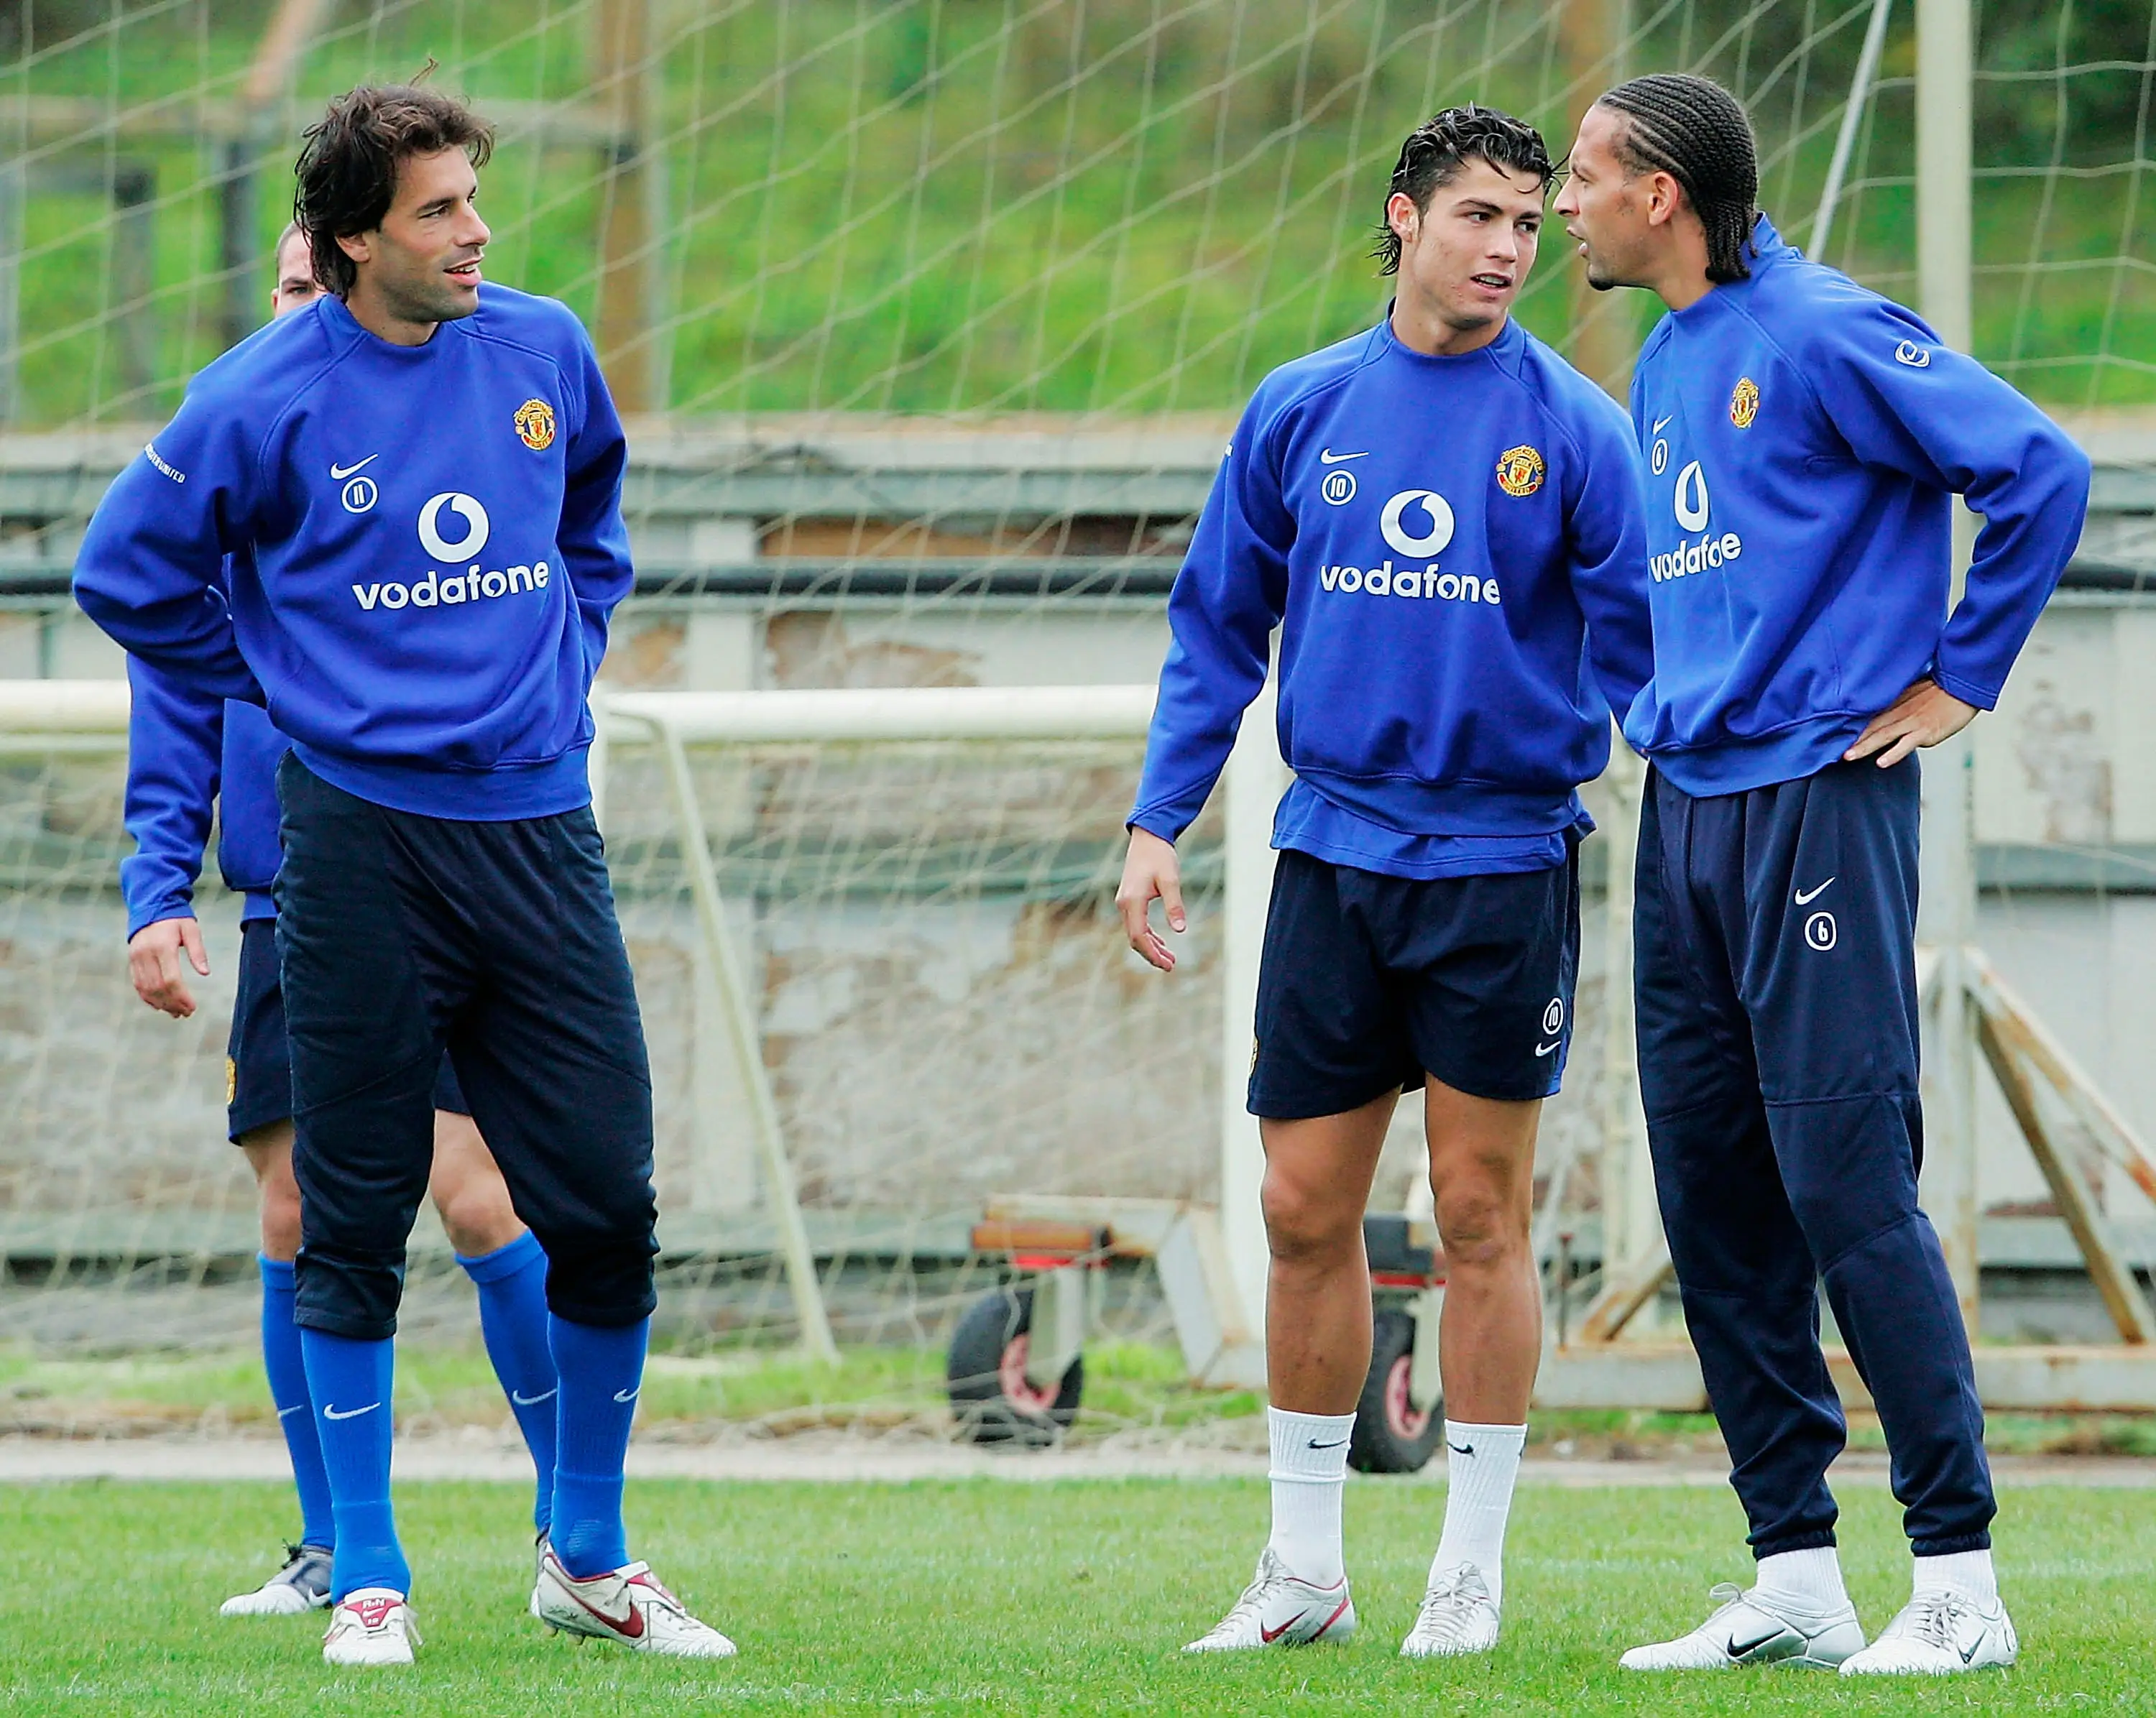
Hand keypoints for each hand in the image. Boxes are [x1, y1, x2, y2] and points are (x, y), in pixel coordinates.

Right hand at [128, 916, 207, 1017]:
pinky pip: (138, 985)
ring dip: (161, 1004)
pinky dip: (148, 998)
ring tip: (176, 1013)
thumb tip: (206, 973)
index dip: (182, 996)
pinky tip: (160, 1005)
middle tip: (186, 1013)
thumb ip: (198, 951)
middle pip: (157, 988)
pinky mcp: (131, 961)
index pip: (171, 979)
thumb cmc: (175, 919)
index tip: (193, 1007)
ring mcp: (135, 959)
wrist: (150, 906)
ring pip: (145, 989)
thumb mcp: (191, 929)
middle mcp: (145, 954)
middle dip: (172, 1004)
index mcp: (162, 947)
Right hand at [1115, 827, 1184, 972]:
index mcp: (1132, 901)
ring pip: (1135, 933)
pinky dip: (1148, 935)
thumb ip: (1175, 905)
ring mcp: (1125, 902)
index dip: (1152, 953)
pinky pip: (1136, 924)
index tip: (1167, 965)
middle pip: (1135, 938)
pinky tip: (1161, 941)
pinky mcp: (1129, 899)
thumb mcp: (1171, 880)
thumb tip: (1180, 930)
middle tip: (1171, 966)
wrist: (1148, 838)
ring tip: (1169, 958)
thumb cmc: (1160, 856)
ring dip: (1151, 946)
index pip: (1138, 936)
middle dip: (1152, 954)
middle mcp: (1124, 904)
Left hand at [1844, 678, 1977, 768]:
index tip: (1831, 734)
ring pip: (1884, 736)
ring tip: (1848, 757)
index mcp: (1895, 703)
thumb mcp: (1911, 691)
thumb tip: (1878, 712)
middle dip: (1851, 739)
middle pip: (1871, 727)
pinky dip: (1894, 753)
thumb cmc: (1939, 690)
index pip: (1868, 717)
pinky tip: (1881, 762)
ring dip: (1865, 747)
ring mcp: (1912, 723)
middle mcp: (1900, 713)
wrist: (1963, 688)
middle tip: (1830, 749)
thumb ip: (1894, 702)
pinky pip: (1907, 744)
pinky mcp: (1926, 732)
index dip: (1849, 726)